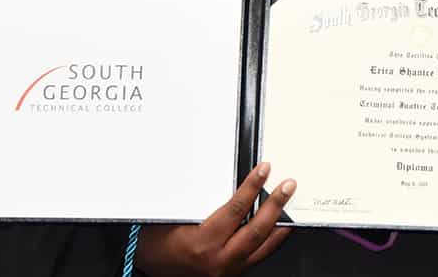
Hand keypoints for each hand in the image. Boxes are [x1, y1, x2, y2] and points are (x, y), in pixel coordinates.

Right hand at [135, 162, 294, 276]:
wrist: (148, 264)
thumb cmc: (157, 240)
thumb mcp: (176, 214)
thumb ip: (203, 198)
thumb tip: (228, 175)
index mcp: (203, 243)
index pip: (236, 210)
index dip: (252, 187)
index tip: (264, 170)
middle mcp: (218, 260)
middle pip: (256, 230)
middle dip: (275, 205)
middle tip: (287, 186)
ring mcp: (226, 270)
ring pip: (262, 247)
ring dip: (279, 225)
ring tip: (289, 205)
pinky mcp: (230, 274)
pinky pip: (257, 257)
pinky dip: (270, 241)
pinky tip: (277, 229)